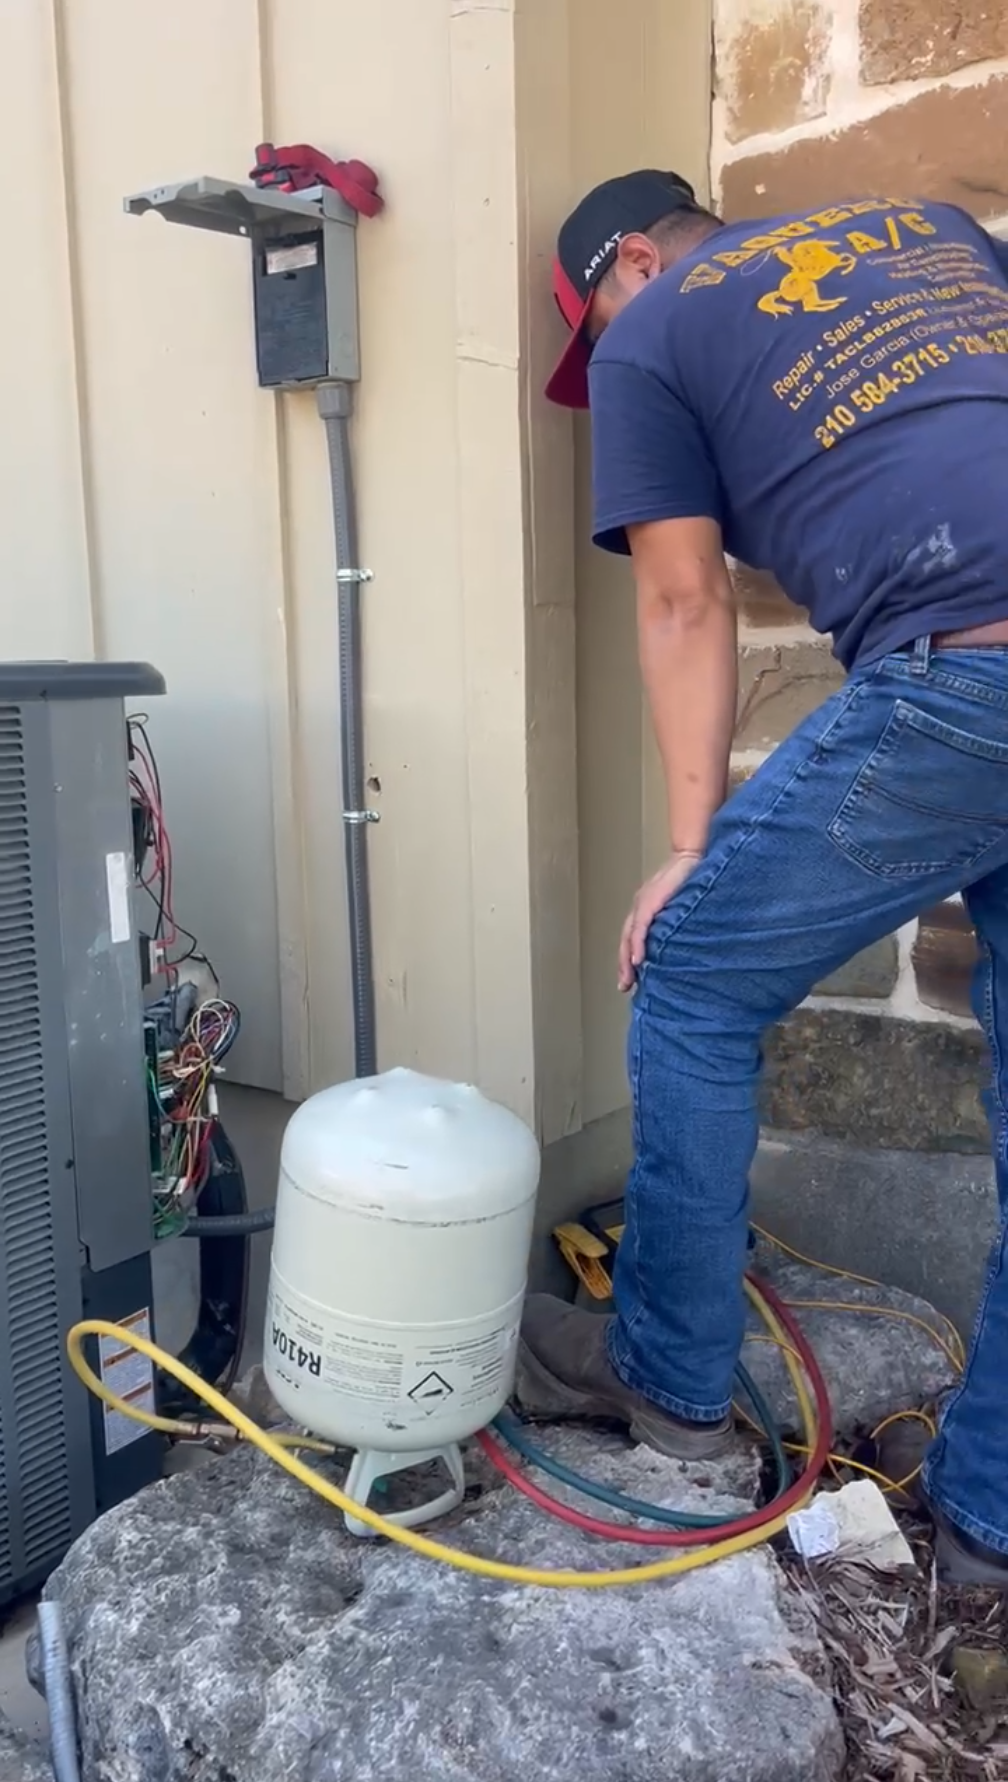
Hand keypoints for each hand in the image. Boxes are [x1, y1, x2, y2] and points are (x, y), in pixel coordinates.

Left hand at [618, 851, 702, 991]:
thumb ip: (676, 921)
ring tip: (628, 979)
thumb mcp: (682, 905)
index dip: (630, 958)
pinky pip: (640, 928)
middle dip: (624, 965)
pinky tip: (638, 961)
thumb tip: (682, 944)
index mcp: (646, 907)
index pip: (633, 937)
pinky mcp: (650, 901)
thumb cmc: (693, 878)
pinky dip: (638, 945)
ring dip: (627, 960)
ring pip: (629, 937)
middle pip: (626, 940)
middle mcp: (640, 906)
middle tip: (625, 986)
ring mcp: (643, 902)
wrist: (694, 854)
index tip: (631, 979)